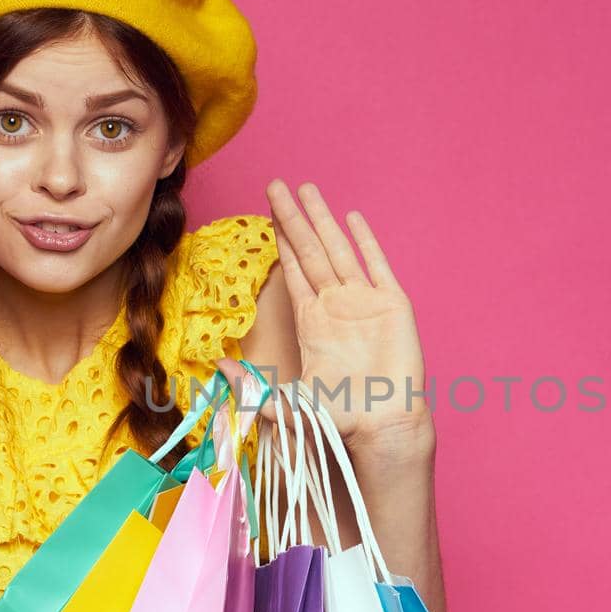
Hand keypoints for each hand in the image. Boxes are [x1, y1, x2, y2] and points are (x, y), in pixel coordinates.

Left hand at [233, 179, 432, 455]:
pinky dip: (366, 242)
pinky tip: (354, 218)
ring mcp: (365, 302)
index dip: (281, 240)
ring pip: (339, 250)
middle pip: (311, 250)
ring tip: (308, 189)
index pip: (293, 270)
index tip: (267, 212)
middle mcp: (336, 305)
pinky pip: (377, 265)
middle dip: (293, 218)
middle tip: (276, 185)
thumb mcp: (286, 404)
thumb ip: (253, 388)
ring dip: (323, 220)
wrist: (382, 426)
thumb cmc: (340, 419)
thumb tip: (218, 368)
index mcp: (312, 320)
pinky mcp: (392, 305)